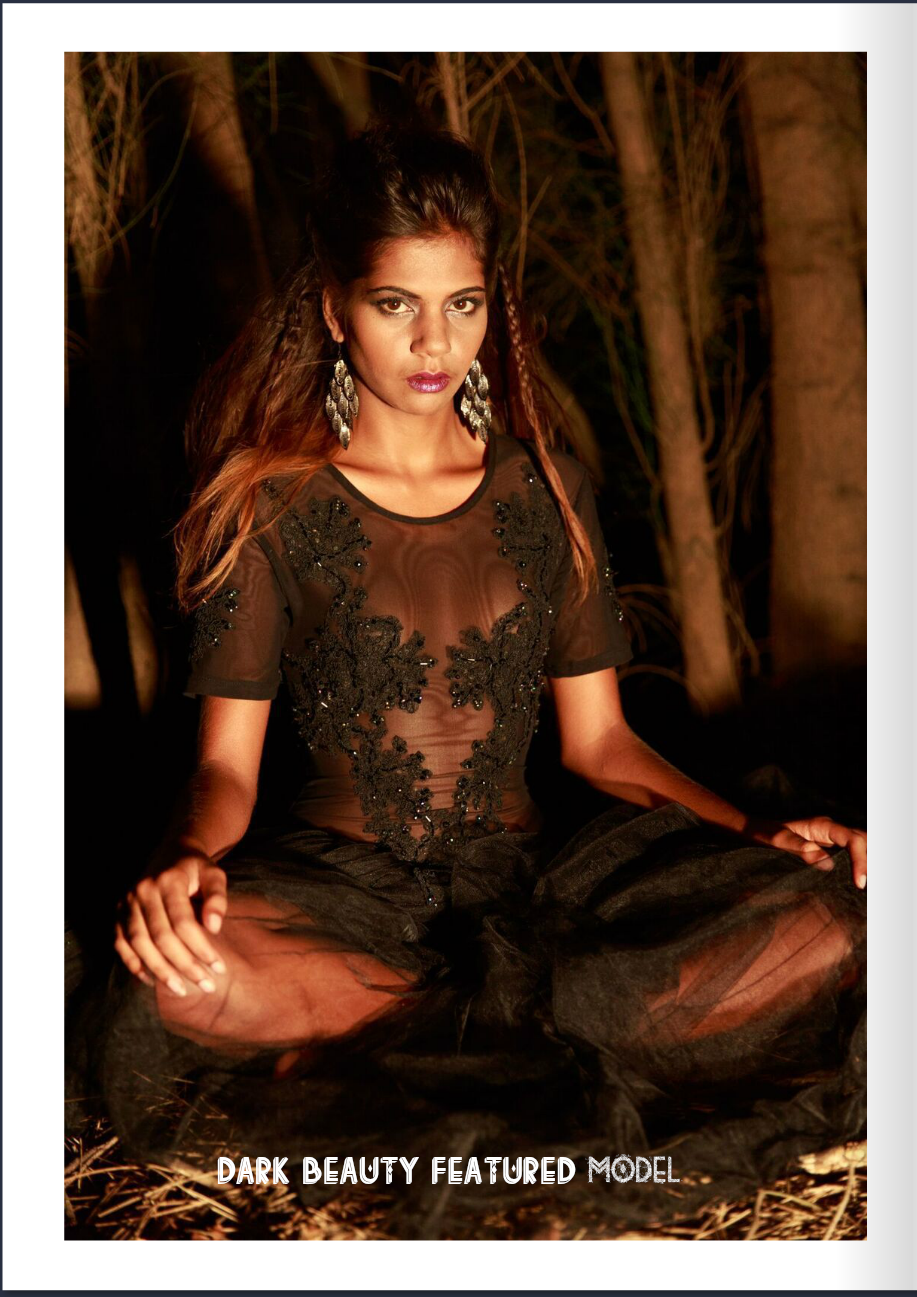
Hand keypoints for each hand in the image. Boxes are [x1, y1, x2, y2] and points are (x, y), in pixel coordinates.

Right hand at [114, 844, 228, 995]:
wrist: (170, 851)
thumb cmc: (196, 868)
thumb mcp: (214, 874)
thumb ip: (218, 897)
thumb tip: (214, 928)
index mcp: (168, 881)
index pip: (183, 922)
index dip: (201, 948)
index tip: (219, 968)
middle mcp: (142, 891)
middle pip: (161, 937)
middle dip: (185, 965)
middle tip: (206, 986)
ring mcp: (126, 902)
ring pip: (139, 944)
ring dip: (160, 971)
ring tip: (182, 990)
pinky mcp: (118, 913)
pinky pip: (121, 944)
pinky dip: (133, 964)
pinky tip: (152, 981)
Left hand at [743, 815, 866, 889]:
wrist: (752, 829)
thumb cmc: (762, 834)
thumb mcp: (776, 841)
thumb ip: (799, 848)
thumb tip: (826, 863)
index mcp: (822, 825)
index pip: (853, 839)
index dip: (861, 860)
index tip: (859, 884)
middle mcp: (831, 829)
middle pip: (863, 839)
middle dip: (871, 861)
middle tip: (867, 886)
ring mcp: (832, 836)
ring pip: (862, 844)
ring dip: (869, 861)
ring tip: (869, 885)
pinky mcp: (830, 846)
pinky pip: (853, 851)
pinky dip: (861, 862)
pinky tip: (861, 879)